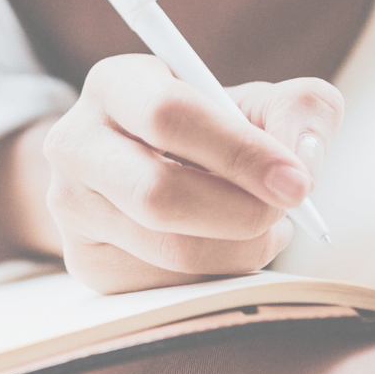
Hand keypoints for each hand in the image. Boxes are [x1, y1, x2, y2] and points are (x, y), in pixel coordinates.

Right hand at [0, 54, 342, 293]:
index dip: (239, 152)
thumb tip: (301, 159)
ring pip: (171, 251)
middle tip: (287, 212)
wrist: (147, 166)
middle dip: (242, 211)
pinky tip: (227, 246)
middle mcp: (75, 143)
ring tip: (264, 225)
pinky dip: (220, 274)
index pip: (169, 115)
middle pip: (158, 195)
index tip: (298, 181)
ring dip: (241, 248)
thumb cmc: (210, 131)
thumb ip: (299, 109)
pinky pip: (169, 288)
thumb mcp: (255, 102)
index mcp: (115, 85)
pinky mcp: (87, 263)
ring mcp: (73, 208)